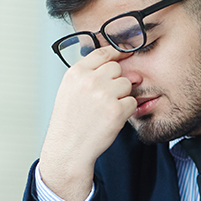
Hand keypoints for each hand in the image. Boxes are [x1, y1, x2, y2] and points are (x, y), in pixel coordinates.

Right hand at [39, 47, 136, 200]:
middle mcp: (89, 80)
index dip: (117, 53)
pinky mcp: (116, 110)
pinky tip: (111, 119)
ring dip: (122, 97)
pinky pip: (132, 102)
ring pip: (126, 85)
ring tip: (105, 110)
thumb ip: (90, 75)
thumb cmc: (69, 121)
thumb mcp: (70, 90)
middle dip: (116, 82)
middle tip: (105, 99)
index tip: (126, 54)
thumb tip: (122, 63)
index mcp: (76, 73)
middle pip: (117, 68)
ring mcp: (103, 94)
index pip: (103, 52)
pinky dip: (126, 111)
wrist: (68, 148)